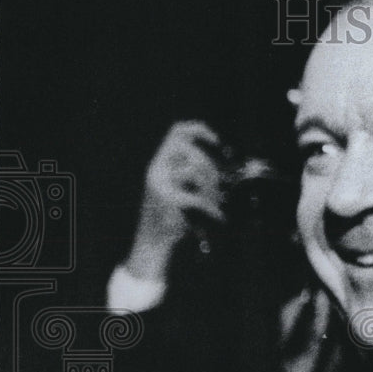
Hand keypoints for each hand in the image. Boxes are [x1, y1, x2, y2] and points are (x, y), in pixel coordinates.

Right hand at [125, 121, 228, 282]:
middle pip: (192, 152)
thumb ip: (189, 172)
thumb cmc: (171, 214)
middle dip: (211, 169)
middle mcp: (157, 169)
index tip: (216, 140)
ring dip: (212, 188)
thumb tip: (212, 164)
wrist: (153, 241)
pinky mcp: (168, 200)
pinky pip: (198, 198)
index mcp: (159, 163)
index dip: (198, 130)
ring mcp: (160, 184)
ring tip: (215, 202)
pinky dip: (213, 208)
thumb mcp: (178, 188)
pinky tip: (218, 216)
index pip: (176, 132)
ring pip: (195, 171)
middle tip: (218, 188)